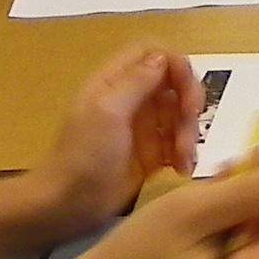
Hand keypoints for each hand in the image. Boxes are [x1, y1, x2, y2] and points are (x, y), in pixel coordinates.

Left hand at [23, 44, 204, 236]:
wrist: (68, 204)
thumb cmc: (83, 155)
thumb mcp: (107, 112)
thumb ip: (136, 82)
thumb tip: (164, 57)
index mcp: (115, 81)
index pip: (154, 53)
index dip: (176, 66)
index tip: (187, 94)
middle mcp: (131, 98)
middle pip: (174, 84)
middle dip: (188, 105)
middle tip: (188, 131)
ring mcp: (142, 127)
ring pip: (181, 115)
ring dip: (189, 135)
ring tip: (183, 161)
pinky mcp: (151, 154)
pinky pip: (179, 144)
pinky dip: (187, 154)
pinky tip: (181, 170)